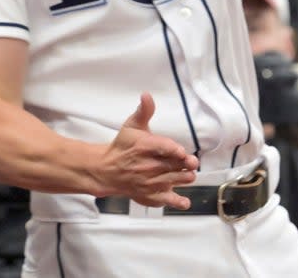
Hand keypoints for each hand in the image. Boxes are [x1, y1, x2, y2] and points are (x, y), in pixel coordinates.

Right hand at [95, 93, 198, 209]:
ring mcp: (148, 182)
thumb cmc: (122, 147)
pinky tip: (184, 201)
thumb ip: (144, 111)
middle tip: (191, 163)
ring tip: (188, 175)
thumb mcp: (132, 126)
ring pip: (172, 181)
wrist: (106, 170)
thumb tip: (146, 95)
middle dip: (185, 164)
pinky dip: (176, 201)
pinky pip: (164, 200)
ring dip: (184, 178)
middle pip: (171, 165)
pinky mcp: (149, 195)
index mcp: (143, 147)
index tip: (181, 152)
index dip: (173, 150)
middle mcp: (146, 166)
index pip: (162, 148)